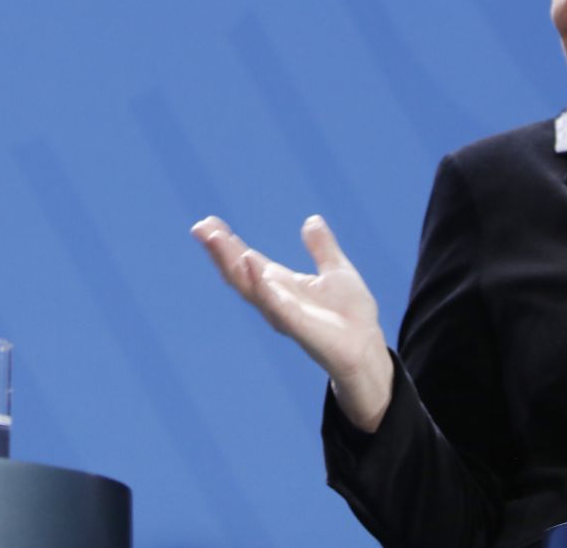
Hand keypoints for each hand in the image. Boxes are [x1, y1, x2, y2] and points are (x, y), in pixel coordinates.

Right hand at [191, 215, 393, 430]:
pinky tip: (248, 262)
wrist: (367, 347)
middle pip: (237, 272)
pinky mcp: (295, 324)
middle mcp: (273, 298)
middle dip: (218, 251)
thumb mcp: (337, 270)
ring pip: (246, 285)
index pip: (246, 260)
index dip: (228, 243)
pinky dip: (260, 284)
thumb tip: (311, 220)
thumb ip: (322, 247)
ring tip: (214, 238)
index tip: (209, 223)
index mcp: (280, 284)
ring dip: (228, 262)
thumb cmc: (351, 314)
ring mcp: (280, 312)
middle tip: (199, 228)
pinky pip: (273, 303)